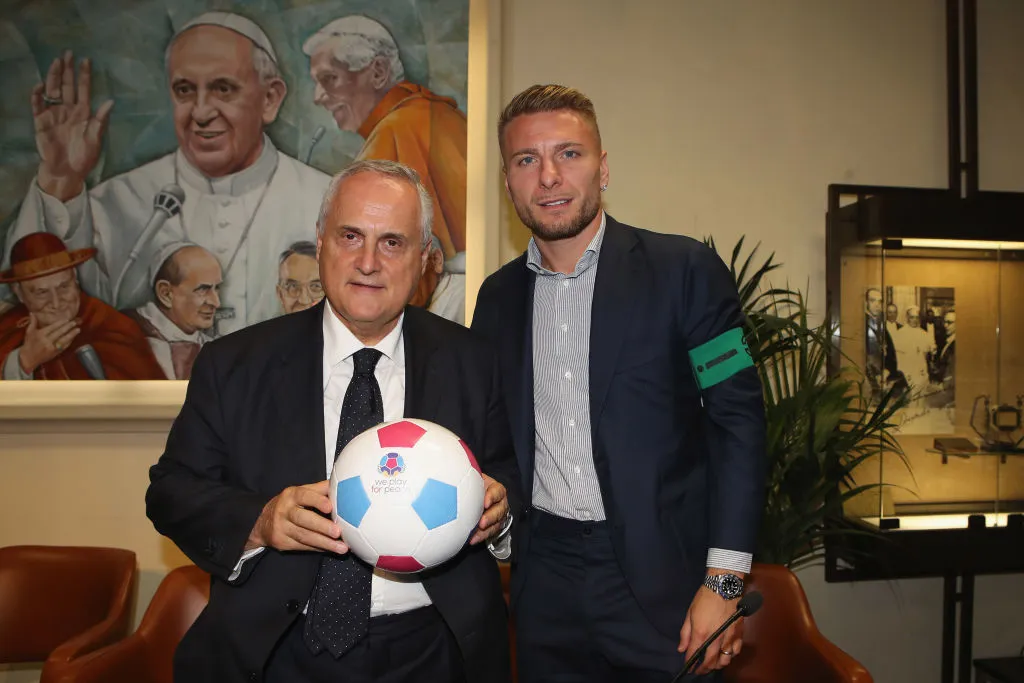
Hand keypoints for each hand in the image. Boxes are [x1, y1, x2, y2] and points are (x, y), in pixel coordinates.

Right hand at [18, 314, 79, 374]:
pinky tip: (73, 337)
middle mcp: (47, 341)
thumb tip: (32, 313)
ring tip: (78, 329)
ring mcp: (52, 348)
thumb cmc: (29, 344)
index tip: (66, 319)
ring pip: (64, 340)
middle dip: (68, 327)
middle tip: (74, 322)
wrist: (28, 358)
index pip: (52, 327)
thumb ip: (32, 322)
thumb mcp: (29, 332)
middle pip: (59, 333)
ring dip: (72, 334)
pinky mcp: (56, 353)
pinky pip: (64, 346)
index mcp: (40, 335)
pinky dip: (69, 342)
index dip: (60, 323)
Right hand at [32, 51, 113, 200]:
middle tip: (68, 53)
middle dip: (68, 69)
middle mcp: (68, 110)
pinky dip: (38, 95)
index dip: (84, 75)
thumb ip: (101, 121)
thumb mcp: (96, 139)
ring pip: (53, 90)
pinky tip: (41, 85)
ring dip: (54, 77)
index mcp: (83, 113)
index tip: (86, 60)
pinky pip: (38, 105)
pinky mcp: (41, 121)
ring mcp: (54, 114)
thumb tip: (110, 101)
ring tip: (56, 62)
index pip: (83, 89)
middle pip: (67, 86)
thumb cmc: (84, 156)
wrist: (67, 171)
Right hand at [246, 480, 347, 554]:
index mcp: (291, 495)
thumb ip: (320, 489)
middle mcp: (284, 510)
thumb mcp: (301, 492)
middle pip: (303, 519)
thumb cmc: (290, 504)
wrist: (263, 522)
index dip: (317, 501)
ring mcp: (281, 528)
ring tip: (341, 547)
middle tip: (338, 532)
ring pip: (304, 536)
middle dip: (322, 526)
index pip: (304, 496)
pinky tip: (330, 549)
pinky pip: (302, 546)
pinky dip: (318, 548)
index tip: (330, 507)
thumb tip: (343, 484)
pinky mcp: (281, 542)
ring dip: (325, 543)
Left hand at [469, 473, 508, 544]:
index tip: (485, 502)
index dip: (492, 496)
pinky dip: (480, 537)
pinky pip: (488, 533)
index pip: (498, 491)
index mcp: (496, 489)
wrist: (481, 496)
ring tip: (475, 535)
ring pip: (496, 524)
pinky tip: (471, 540)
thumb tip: (455, 468)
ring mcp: (498, 516)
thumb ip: (470, 474)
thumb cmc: (477, 485)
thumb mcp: (477, 478)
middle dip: (491, 517)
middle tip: (481, 522)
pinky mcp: (493, 526)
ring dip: (485, 531)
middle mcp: (500, 503)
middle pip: (499, 510)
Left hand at [678, 578, 744, 674]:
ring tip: (712, 664)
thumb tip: (681, 648)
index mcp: (701, 633)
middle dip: (703, 669)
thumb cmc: (704, 598)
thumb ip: (685, 633)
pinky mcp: (739, 633)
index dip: (690, 663)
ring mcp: (729, 637)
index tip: (688, 668)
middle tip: (699, 670)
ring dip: (717, 665)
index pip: (694, 654)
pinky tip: (725, 654)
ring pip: (725, 660)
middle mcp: (716, 638)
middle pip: (710, 662)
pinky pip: (736, 652)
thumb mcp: (690, 613)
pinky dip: (730, 656)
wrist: (723, 587)